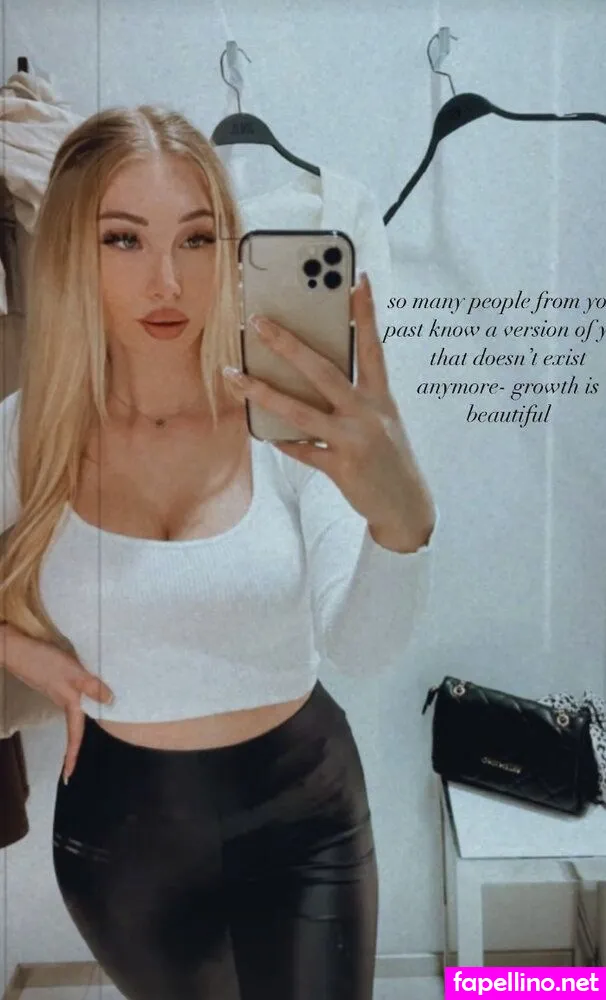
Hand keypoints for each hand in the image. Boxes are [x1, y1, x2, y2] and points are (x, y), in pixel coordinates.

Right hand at [3, 624, 113, 782]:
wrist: (16, 649)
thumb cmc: (45, 662)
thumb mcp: (73, 673)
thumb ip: (92, 686)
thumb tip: (111, 701)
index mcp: (68, 703)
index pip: (74, 734)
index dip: (72, 756)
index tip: (68, 777)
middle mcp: (62, 700)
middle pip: (73, 726)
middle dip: (75, 745)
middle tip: (74, 762)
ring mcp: (55, 691)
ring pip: (73, 710)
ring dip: (79, 724)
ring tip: (90, 729)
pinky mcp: (52, 680)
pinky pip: (70, 696)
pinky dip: (79, 701)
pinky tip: (86, 695)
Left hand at [223, 272, 434, 550]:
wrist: (405, 506)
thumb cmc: (388, 456)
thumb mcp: (382, 420)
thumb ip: (354, 397)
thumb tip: (309, 376)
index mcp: (381, 397)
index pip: (373, 346)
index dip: (365, 314)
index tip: (357, 280)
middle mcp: (368, 414)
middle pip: (323, 371)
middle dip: (288, 344)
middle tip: (259, 322)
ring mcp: (353, 440)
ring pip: (301, 412)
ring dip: (263, 393)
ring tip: (235, 376)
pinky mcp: (341, 468)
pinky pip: (302, 451)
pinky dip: (283, 443)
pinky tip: (264, 435)